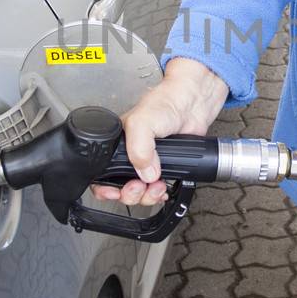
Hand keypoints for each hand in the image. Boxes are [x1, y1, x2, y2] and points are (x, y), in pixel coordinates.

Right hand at [90, 58, 228, 208]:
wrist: (193, 103)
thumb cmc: (166, 102)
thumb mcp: (142, 122)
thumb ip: (138, 149)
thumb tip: (145, 174)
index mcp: (119, 144)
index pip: (103, 173)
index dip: (105, 187)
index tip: (115, 192)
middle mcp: (132, 154)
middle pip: (121, 187)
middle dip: (130, 194)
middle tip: (139, 187)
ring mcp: (149, 162)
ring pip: (140, 191)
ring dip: (147, 195)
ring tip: (156, 187)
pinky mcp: (165, 166)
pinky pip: (156, 189)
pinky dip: (159, 194)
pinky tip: (163, 189)